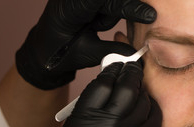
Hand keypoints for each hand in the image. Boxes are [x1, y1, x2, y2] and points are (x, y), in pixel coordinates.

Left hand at [16, 0, 155, 89]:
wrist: (43, 51)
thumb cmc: (60, 53)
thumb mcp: (88, 54)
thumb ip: (113, 50)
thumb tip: (138, 52)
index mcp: (69, 9)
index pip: (103, 2)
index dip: (128, 7)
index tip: (150, 16)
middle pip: (111, 0)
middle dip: (128, 8)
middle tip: (150, 18)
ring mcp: (83, 1)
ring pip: (113, 3)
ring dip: (125, 12)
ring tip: (119, 30)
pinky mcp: (90, 4)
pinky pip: (111, 6)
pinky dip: (122, 12)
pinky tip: (126, 22)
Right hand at [56, 62, 161, 126]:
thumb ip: (90, 110)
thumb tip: (110, 79)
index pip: (99, 86)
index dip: (111, 71)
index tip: (117, 64)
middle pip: (124, 91)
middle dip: (131, 74)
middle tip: (133, 66)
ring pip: (143, 103)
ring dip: (142, 93)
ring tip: (137, 91)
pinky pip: (154, 119)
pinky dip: (151, 110)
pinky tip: (145, 110)